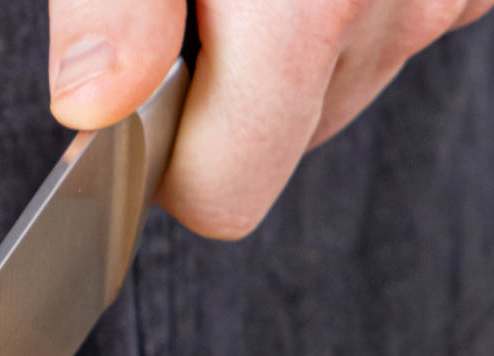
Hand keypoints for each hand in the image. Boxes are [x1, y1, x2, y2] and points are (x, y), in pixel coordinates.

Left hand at [47, 0, 493, 237]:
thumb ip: (114, 10)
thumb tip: (95, 108)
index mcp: (307, 6)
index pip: (222, 197)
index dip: (160, 164)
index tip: (135, 96)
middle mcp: (398, 8)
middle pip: (278, 151)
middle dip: (224, 97)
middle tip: (199, 1)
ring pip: (331, 97)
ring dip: (280, 50)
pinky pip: (378, 40)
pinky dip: (336, 12)